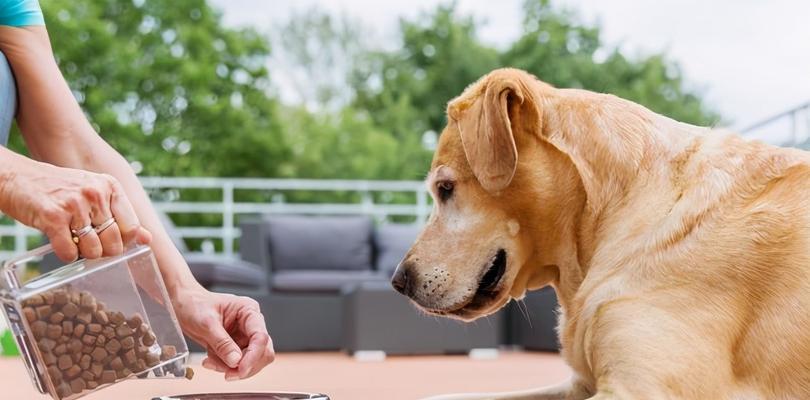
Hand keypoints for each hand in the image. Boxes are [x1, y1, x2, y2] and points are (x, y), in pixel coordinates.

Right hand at [0, 159, 150, 260]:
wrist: (18, 177)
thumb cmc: (59, 190)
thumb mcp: (94, 193)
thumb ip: (119, 215)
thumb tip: (148, 239)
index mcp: (110, 186)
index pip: (132, 226)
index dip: (123, 241)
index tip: (110, 242)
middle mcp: (96, 193)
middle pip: (114, 241)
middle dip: (103, 251)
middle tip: (89, 244)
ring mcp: (75, 204)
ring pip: (94, 249)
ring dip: (84, 254)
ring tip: (73, 241)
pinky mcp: (53, 216)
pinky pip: (70, 252)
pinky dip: (66, 255)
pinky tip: (60, 243)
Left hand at [172, 286, 274, 379]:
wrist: (183, 305)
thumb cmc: (195, 304)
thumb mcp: (206, 323)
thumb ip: (222, 343)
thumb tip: (235, 361)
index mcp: (248, 311)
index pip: (261, 336)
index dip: (253, 355)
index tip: (241, 369)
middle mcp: (250, 324)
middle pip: (262, 352)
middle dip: (245, 365)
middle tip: (228, 374)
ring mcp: (244, 336)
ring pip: (251, 361)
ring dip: (232, 368)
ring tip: (211, 363)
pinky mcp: (235, 346)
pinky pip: (236, 364)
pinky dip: (223, 367)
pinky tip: (210, 361)